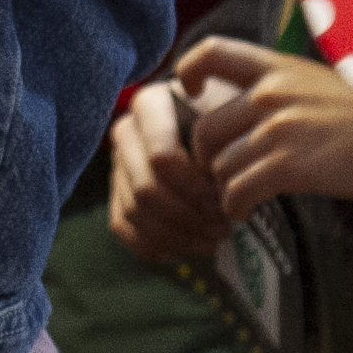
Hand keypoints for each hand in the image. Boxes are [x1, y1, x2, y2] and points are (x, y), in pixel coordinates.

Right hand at [106, 76, 231, 265]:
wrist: (219, 132)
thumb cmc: (231, 124)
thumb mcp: (235, 120)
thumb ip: (228, 141)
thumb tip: (227, 185)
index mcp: (150, 105)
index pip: (161, 158)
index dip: (194, 187)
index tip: (225, 198)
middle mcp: (126, 131)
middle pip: (145, 189)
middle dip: (187, 216)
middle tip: (224, 227)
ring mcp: (118, 163)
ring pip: (135, 212)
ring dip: (177, 234)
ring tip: (214, 239)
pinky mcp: (117, 191)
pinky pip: (123, 227)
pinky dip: (156, 245)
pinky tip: (187, 248)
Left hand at [179, 37, 352, 219]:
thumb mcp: (313, 81)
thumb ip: (275, 86)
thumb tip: (239, 107)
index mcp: (274, 68)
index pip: (212, 51)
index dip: (188, 68)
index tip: (188, 91)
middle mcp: (269, 94)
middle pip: (205, 128)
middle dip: (204, 158)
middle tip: (215, 171)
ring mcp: (277, 130)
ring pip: (220, 165)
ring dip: (222, 187)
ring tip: (234, 195)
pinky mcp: (288, 166)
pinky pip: (239, 191)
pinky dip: (234, 206)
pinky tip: (242, 211)